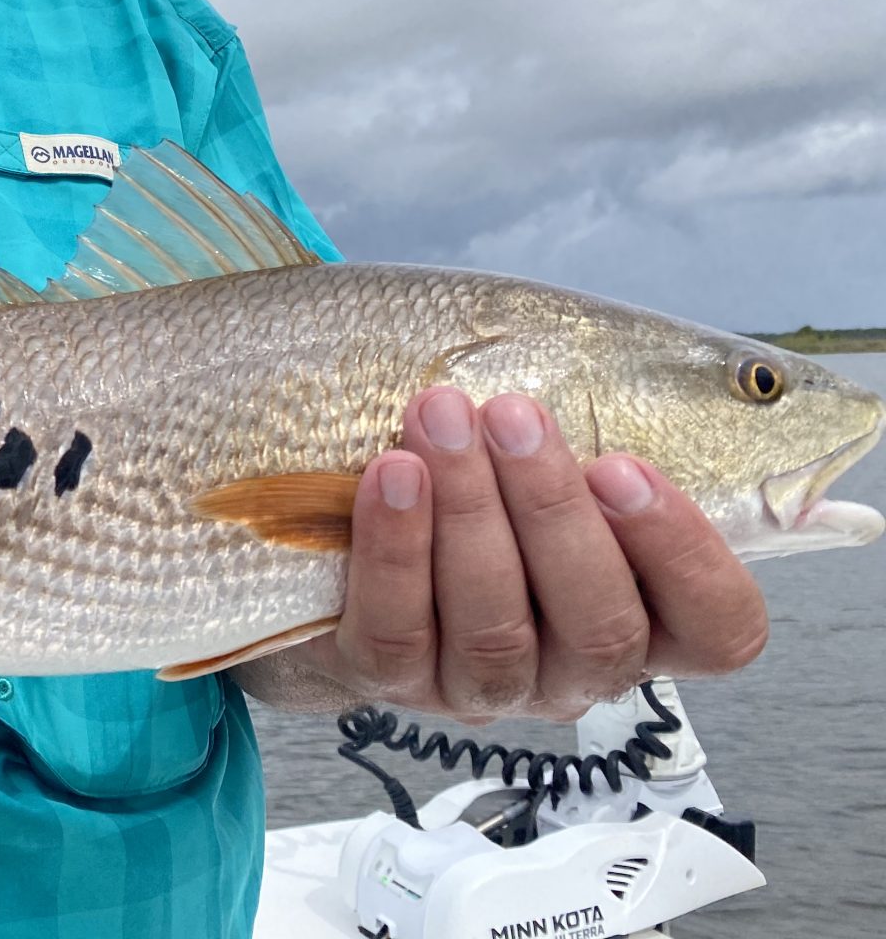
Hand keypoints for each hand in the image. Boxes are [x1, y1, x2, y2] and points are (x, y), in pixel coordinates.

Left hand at [298, 388, 768, 721]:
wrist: (346, 548)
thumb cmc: (479, 484)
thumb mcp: (544, 463)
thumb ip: (584, 443)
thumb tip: (577, 375)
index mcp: (645, 625)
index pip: (718, 628)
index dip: (683, 554)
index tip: (622, 464)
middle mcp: (575, 676)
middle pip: (598, 623)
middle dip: (551, 508)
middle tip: (513, 415)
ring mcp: (485, 690)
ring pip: (496, 628)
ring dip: (469, 512)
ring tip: (442, 420)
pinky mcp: (394, 684)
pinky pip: (399, 632)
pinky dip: (396, 550)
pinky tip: (389, 474)